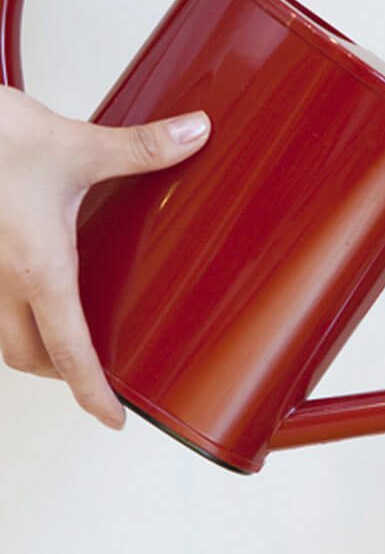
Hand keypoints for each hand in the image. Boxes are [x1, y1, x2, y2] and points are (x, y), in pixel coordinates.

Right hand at [0, 86, 210, 427]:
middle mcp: (0, 278)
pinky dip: (14, 310)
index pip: (69, 352)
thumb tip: (196, 133)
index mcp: (38, 269)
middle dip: (63, 372)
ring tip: (71, 331)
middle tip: (99, 370)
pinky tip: (36, 286)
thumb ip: (141, 148)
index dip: (92, 393)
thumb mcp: (76, 144)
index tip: (113, 419)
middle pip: (29, 356)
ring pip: (2, 332)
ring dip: (35, 342)